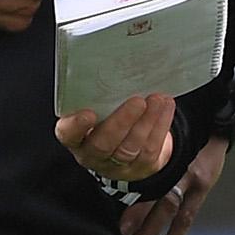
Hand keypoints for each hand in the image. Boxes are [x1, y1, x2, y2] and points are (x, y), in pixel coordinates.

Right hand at [55, 94, 175, 181]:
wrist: (129, 141)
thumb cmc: (107, 115)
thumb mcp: (97, 106)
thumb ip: (99, 96)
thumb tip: (116, 67)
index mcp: (75, 137)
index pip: (68, 134)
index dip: (76, 126)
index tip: (88, 113)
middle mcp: (92, 155)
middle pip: (103, 144)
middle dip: (121, 122)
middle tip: (137, 101)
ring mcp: (117, 165)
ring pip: (130, 148)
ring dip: (147, 121)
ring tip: (157, 99)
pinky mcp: (141, 167)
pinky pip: (151, 149)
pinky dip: (160, 126)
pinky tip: (166, 107)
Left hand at [121, 135, 228, 234]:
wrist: (217, 124)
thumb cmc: (184, 129)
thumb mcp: (165, 136)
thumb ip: (147, 152)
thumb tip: (120, 168)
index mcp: (168, 154)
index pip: (149, 176)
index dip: (134, 192)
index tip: (118, 203)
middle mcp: (180, 168)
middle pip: (159, 193)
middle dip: (141, 214)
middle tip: (124, 232)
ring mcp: (193, 180)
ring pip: (173, 208)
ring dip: (156, 229)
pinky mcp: (203, 189)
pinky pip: (188, 217)